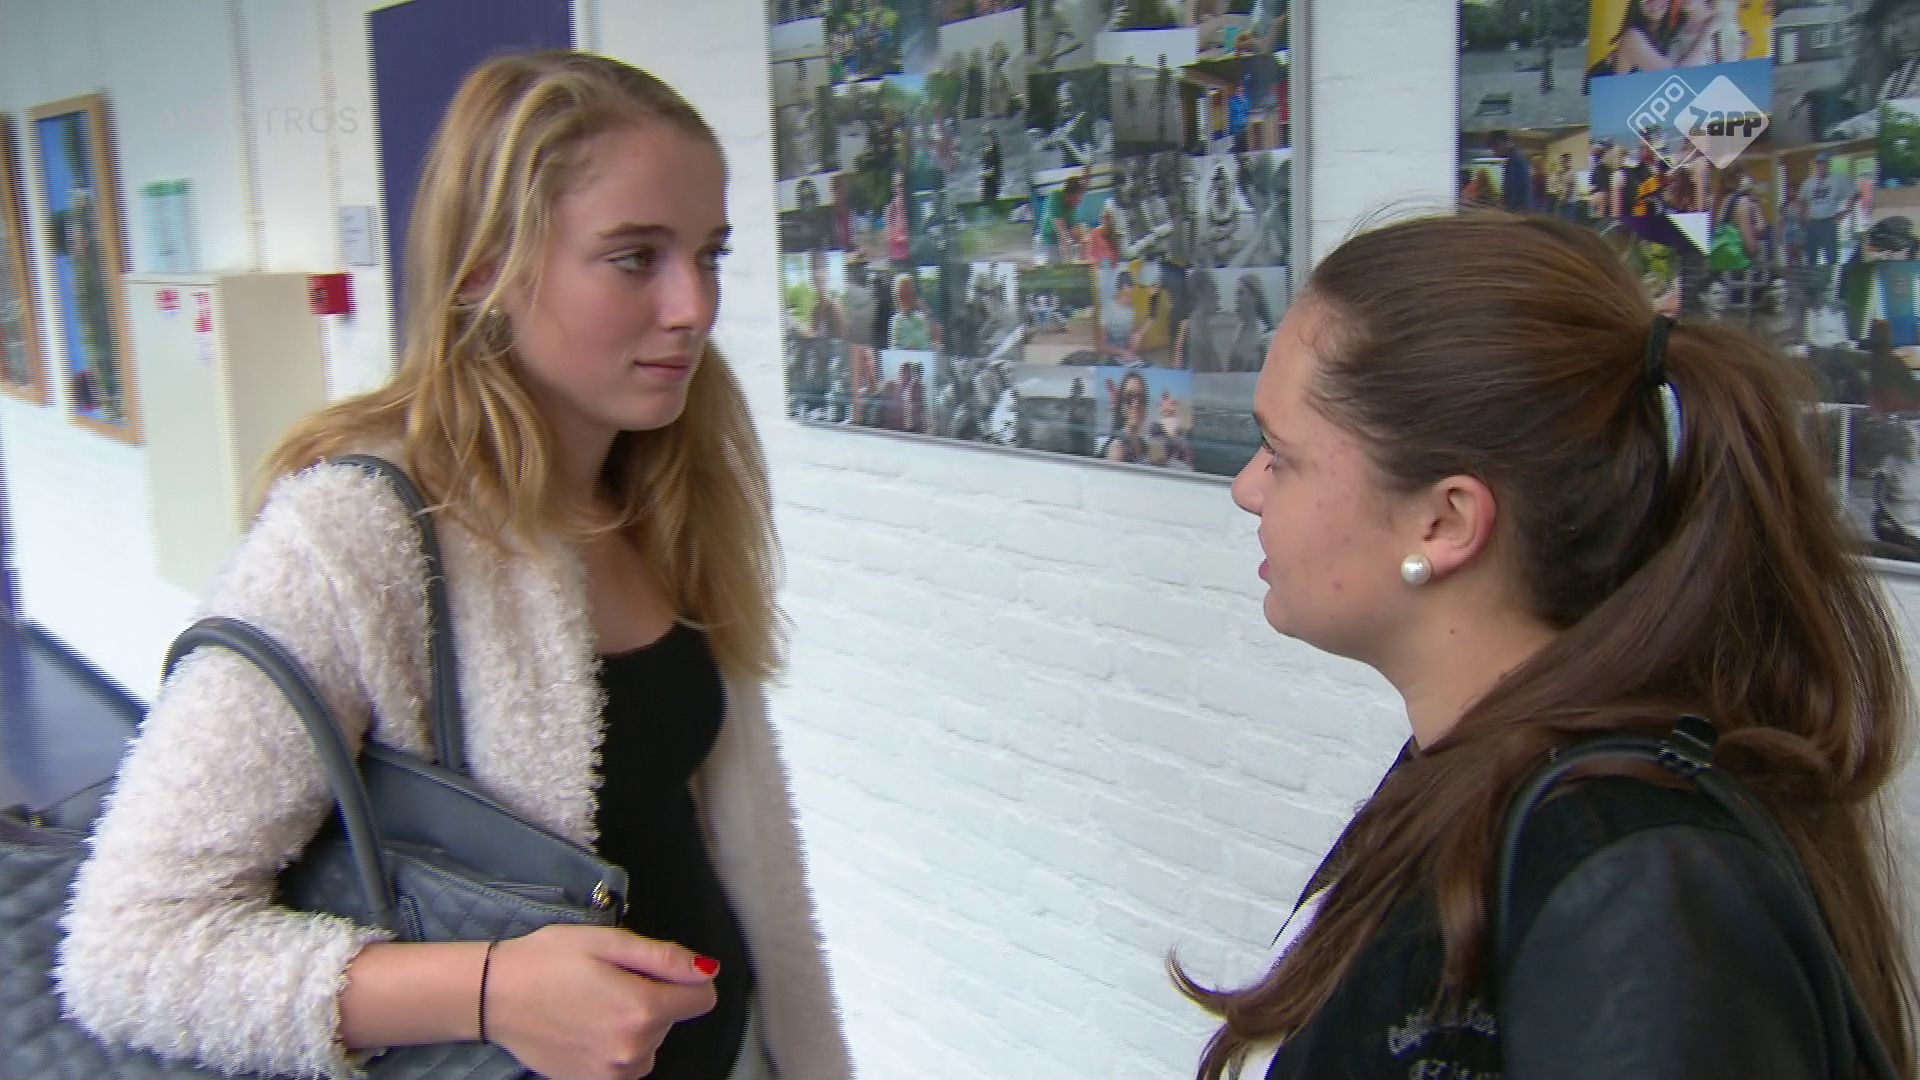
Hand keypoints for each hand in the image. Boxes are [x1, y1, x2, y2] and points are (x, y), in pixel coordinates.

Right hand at [484, 925, 718, 1079]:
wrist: (494, 996)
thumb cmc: (549, 960)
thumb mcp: (609, 942)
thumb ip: (664, 958)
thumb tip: (707, 970)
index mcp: (643, 1010)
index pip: (703, 999)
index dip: (685, 978)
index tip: (654, 968)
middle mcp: (634, 1050)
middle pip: (673, 1019)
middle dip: (653, 997)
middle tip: (609, 979)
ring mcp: (612, 1073)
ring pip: (652, 1043)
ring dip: (636, 1024)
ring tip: (595, 1002)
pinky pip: (627, 1063)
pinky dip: (618, 1045)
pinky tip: (587, 1025)